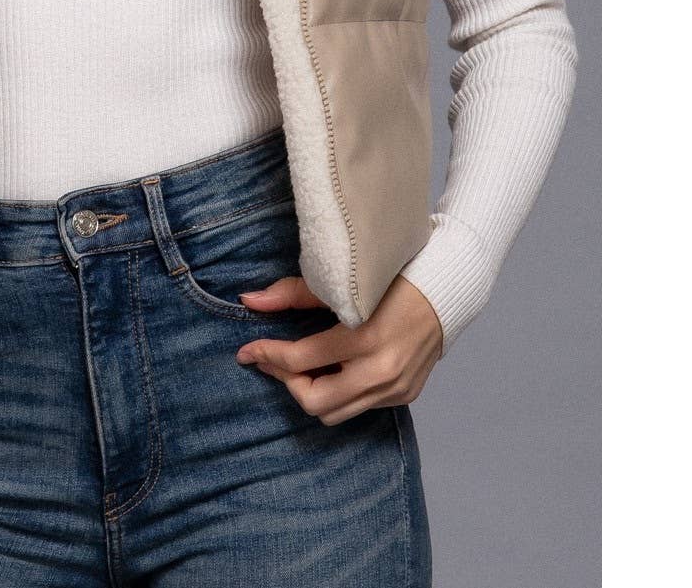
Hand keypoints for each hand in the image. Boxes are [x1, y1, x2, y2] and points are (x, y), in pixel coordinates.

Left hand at [235, 274, 442, 424]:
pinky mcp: (405, 395)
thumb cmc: (391, 278)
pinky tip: (333, 368)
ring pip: (336, 413)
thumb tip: (249, 301)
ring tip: (300, 365)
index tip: (246, 350)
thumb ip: (291, 294)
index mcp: (364, 339)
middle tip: (275, 360)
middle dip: (287, 381)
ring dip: (311, 391)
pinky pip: (359, 407)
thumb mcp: (340, 282)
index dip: (267, 354)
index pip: (301, 360)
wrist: (445, 290)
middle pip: (314, 402)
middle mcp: (381, 371)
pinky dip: (339, 392)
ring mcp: (395, 388)